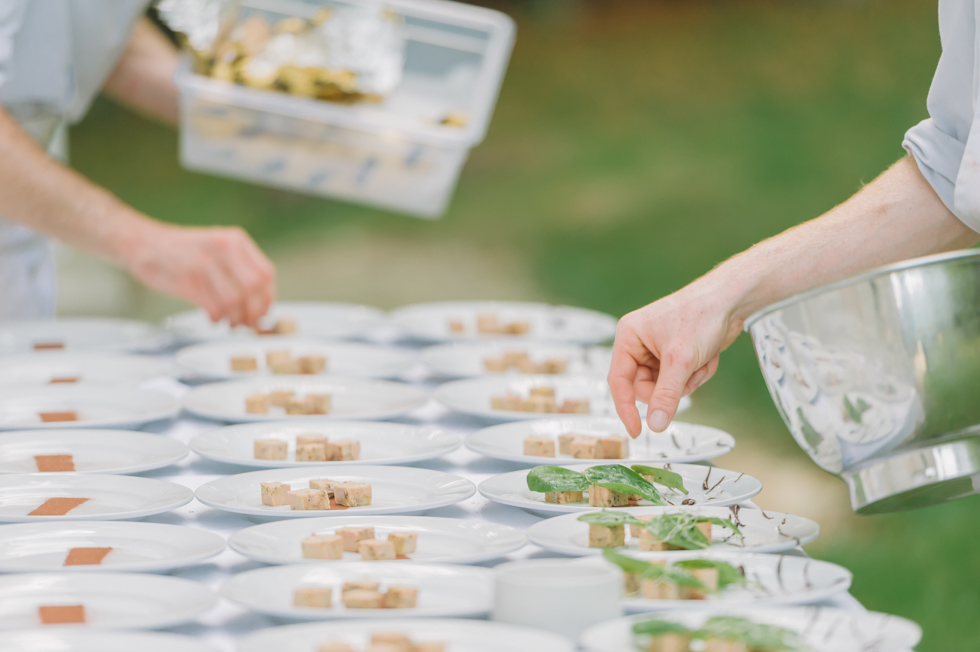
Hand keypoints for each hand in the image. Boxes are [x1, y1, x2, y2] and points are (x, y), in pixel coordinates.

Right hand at [123, 222, 275, 326]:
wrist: (143, 242)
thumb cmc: (183, 250)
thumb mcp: (218, 246)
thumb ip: (239, 267)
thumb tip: (260, 301)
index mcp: (235, 241)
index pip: (266, 274)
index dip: (268, 299)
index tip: (264, 312)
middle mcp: (223, 250)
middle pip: (254, 290)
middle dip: (255, 313)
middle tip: (250, 323)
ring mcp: (205, 265)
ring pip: (235, 302)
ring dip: (236, 319)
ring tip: (231, 323)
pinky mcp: (188, 281)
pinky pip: (214, 308)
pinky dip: (218, 319)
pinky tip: (214, 319)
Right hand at [608, 281, 742, 436]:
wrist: (731, 300)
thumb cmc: (700, 316)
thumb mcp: (680, 360)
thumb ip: (665, 395)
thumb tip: (655, 424)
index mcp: (629, 337)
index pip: (619, 381)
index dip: (626, 408)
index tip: (637, 431)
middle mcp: (640, 344)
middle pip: (645, 388)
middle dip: (671, 388)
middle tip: (687, 379)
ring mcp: (658, 351)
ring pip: (666, 388)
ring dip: (688, 381)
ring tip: (701, 362)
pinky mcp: (676, 356)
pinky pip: (681, 381)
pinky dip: (697, 375)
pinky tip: (708, 358)